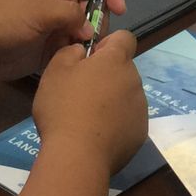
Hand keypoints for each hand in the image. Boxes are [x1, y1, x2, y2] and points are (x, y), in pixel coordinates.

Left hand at [0, 0, 128, 83]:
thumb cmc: (5, 21)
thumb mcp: (39, 12)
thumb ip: (70, 15)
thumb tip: (91, 29)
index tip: (120, 11)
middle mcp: (60, 6)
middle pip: (94, 9)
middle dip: (99, 23)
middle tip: (92, 40)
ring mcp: (55, 28)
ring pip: (85, 32)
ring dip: (88, 44)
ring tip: (82, 56)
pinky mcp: (49, 50)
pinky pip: (73, 51)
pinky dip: (77, 58)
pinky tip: (74, 67)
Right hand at [32, 33, 146, 174]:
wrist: (77, 157)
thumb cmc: (63, 108)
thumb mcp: (55, 70)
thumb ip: (70, 51)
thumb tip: (82, 51)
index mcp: (116, 61)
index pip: (125, 38)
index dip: (108, 44)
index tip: (89, 59)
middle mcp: (134, 80)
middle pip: (123, 69)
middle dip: (106, 75)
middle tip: (80, 92)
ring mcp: (140, 108)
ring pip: (126, 94)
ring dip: (112, 99)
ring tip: (87, 118)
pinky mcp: (140, 133)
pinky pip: (128, 119)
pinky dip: (116, 122)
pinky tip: (96, 135)